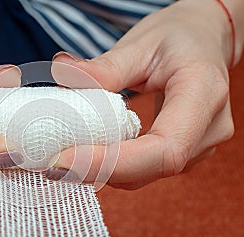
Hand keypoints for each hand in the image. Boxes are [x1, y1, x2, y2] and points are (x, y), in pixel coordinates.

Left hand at [52, 0, 241, 188]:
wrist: (204, 41)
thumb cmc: (178, 38)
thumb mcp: (142, 43)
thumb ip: (105, 66)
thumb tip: (61, 73)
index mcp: (203, 94)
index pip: (164, 148)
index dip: (113, 162)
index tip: (65, 159)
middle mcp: (208, 128)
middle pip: (151, 167)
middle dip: (98, 170)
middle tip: (51, 162)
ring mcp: (199, 145)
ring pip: (145, 174)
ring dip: (101, 171)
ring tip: (62, 158)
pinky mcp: (184, 151)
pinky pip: (144, 168)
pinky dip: (112, 166)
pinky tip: (85, 153)